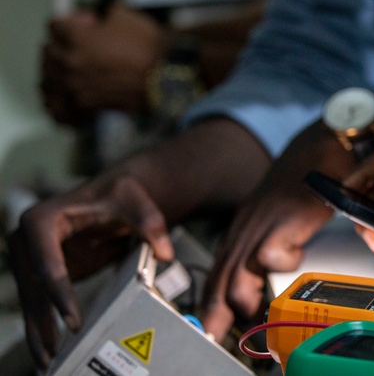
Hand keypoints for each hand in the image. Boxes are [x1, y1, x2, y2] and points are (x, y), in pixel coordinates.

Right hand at [9, 174, 172, 368]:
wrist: (114, 194)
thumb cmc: (121, 194)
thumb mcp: (135, 202)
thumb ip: (150, 223)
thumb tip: (165, 252)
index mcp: (42, 219)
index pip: (47, 262)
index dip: (58, 293)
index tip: (72, 320)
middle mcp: (28, 239)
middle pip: (31, 287)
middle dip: (42, 320)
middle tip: (54, 352)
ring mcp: (31, 257)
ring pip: (30, 299)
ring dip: (36, 329)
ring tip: (47, 359)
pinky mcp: (41, 272)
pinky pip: (39, 301)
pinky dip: (43, 323)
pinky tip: (50, 345)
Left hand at [40, 4, 165, 121]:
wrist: (168, 77)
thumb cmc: (150, 46)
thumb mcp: (127, 17)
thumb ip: (106, 15)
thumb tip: (103, 18)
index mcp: (77, 38)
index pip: (55, 26)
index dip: (71, 22)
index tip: (85, 24)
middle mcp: (70, 62)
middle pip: (47, 51)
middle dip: (61, 44)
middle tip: (78, 46)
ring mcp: (75, 86)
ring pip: (46, 79)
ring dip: (55, 72)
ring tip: (66, 72)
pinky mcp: (84, 105)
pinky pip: (56, 108)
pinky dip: (55, 104)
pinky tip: (61, 99)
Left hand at [200, 121, 354, 339]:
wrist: (330, 141)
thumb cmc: (314, 173)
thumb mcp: (284, 209)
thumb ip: (278, 235)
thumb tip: (276, 265)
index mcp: (246, 224)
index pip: (219, 267)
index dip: (212, 296)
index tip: (211, 320)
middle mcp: (248, 225)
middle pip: (220, 276)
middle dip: (216, 310)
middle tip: (214, 333)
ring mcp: (264, 222)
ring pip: (237, 274)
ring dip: (244, 299)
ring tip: (255, 313)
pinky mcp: (285, 220)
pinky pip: (268, 256)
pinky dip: (280, 265)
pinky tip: (295, 260)